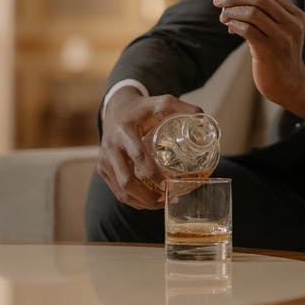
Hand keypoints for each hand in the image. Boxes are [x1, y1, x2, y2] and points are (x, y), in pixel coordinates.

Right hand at [96, 89, 202, 209]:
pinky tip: (150, 201)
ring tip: (162, 202)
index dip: (153, 174)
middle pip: (126, 181)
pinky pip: (117, 191)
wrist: (115, 109)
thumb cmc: (141, 108)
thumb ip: (182, 107)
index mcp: (124, 132)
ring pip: (121, 191)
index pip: (138, 157)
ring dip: (142, 202)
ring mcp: (104, 161)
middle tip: (168, 198)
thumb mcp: (161, 102)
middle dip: (147, 196)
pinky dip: (134, 200)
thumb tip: (202, 116)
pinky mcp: (102, 169)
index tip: (168, 186)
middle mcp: (110, 148)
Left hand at [214, 0, 304, 119]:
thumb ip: (264, 8)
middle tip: (218, 0)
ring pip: (252, 13)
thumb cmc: (279, 54)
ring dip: (232, 11)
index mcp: (296, 15)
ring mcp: (282, 38)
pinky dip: (235, 25)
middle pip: (260, 0)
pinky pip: (247, 30)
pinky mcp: (270, 51)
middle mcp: (292, 24)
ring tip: (223, 16)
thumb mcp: (276, 28)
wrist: (289, 84)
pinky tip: (230, 27)